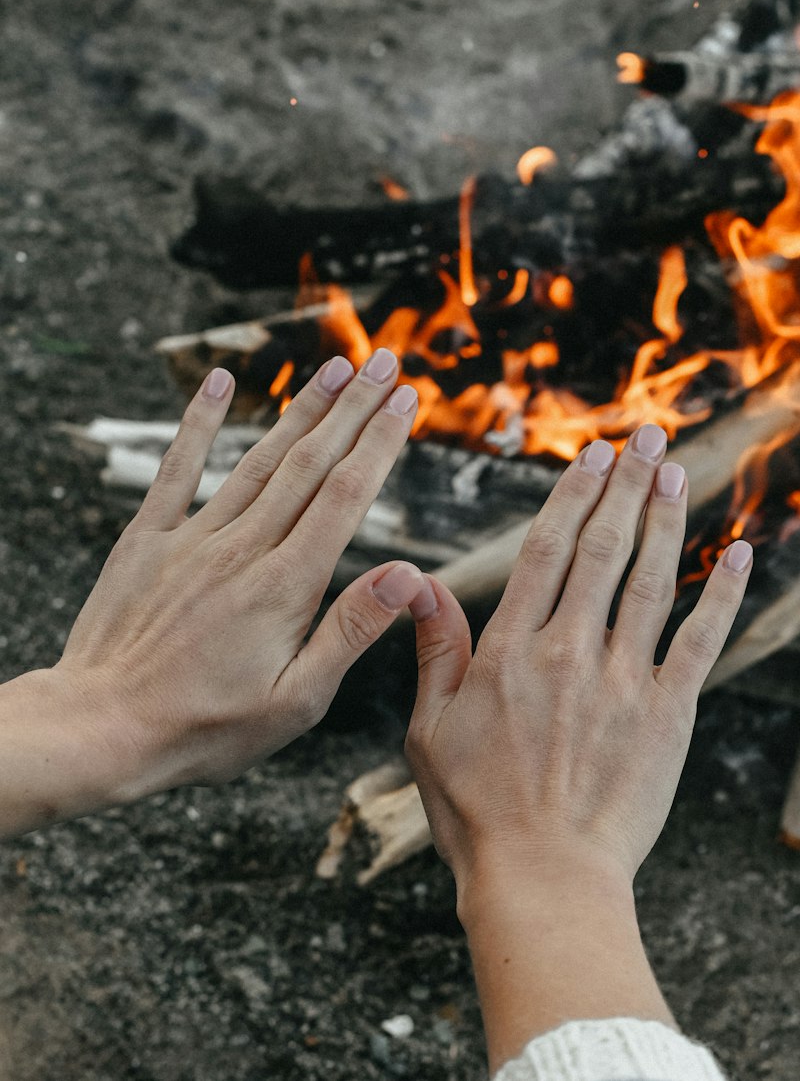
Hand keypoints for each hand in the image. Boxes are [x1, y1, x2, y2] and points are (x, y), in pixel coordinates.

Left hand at [1, 349, 427, 835]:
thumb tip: (408, 576)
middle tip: (386, 361)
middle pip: (311, 463)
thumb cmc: (205, 727)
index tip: (407, 401)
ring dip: (302, 409)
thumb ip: (351, 630)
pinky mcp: (148, 539)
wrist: (101, 728)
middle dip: (355, 408)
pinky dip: (199, 422)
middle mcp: (244, 548)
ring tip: (336, 368)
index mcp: (286, 585)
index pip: (347, 496)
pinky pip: (177, 468)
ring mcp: (193, 538)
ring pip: (258, 458)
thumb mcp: (295, 700)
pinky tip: (219, 382)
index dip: (381, 442)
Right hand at [404, 426, 751, 1067]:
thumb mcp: (430, 731)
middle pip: (604, 550)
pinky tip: (738, 553)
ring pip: (651, 580)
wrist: (546, 880)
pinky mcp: (669, 715)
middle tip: (645, 438)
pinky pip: (700, 641)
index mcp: (510, 652)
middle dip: (625, 486)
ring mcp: (624, 681)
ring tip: (677, 471)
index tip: (591, 457)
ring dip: (666, 520)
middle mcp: (569, 652)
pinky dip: (722, 594)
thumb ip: (434, 652)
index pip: (547, 552)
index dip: (572, 497)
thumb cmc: (478, 812)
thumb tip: (420, 585)